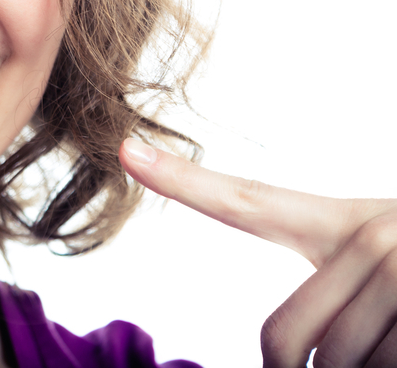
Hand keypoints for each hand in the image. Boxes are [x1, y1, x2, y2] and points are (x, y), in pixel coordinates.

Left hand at [120, 137, 396, 367]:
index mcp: (346, 224)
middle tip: (360, 357)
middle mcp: (368, 235)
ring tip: (396, 340)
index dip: (183, 182)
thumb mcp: (392, 275)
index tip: (127, 152)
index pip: (250, 203)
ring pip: (332, 366)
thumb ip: (338, 292)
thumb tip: (294, 357)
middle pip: (283, 337)